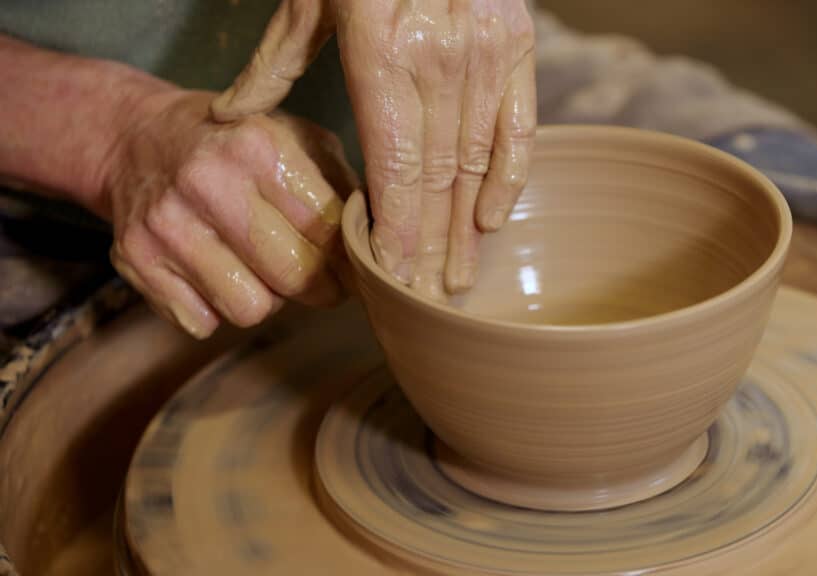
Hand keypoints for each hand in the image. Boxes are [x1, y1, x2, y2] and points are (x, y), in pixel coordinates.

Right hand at [106, 90, 357, 337]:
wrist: (137, 137)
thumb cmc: (236, 144)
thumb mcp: (297, 139)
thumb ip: (343, 187)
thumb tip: (381, 242)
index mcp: (260, 148)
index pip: (328, 233)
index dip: (349, 262)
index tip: (351, 269)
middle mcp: (209, 182)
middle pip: (294, 278)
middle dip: (316, 288)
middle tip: (317, 279)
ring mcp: (167, 223)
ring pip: (250, 309)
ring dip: (264, 298)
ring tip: (258, 268)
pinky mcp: (136, 259)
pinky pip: (203, 322)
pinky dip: (215, 307)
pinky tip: (215, 272)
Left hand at [212, 0, 536, 298]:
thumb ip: (276, 61)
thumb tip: (232, 116)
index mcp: (384, 55)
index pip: (396, 169)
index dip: (397, 231)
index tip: (392, 279)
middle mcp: (442, 62)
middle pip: (438, 180)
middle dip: (431, 246)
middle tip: (424, 300)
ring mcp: (487, 54)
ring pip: (478, 163)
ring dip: (467, 228)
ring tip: (458, 279)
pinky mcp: (517, 44)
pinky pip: (519, 126)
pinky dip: (509, 176)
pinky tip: (493, 220)